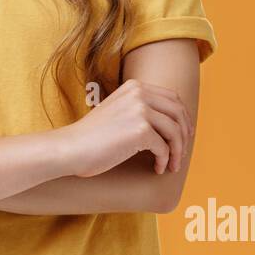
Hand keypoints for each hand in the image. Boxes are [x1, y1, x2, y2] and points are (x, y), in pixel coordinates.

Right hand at [61, 78, 190, 177]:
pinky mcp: (140, 130)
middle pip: (178, 113)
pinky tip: (157, 168)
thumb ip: (139, 110)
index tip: (183, 135)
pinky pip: (164, 148)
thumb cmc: (91, 137)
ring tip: (171, 165)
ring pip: (175, 131)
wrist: (70, 148)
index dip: (182, 118)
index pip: (172, 98)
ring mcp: (140, 110)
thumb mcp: (117, 112)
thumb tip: (170, 124)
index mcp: (134, 86)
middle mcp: (139, 94)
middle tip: (181, 153)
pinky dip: (164, 160)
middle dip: (184, 135)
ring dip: (177, 151)